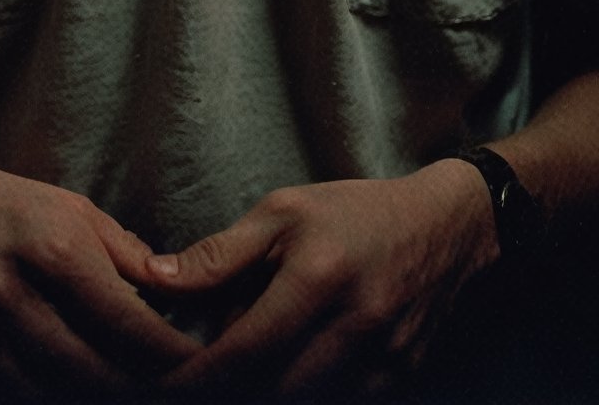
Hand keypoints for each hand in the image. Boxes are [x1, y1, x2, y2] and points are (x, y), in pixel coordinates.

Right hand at [0, 139, 199, 395]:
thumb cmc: (3, 199)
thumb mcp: (72, 207)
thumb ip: (124, 252)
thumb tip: (171, 288)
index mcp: (55, 247)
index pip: (124, 319)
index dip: (166, 353)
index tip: (198, 366)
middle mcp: (18, 293)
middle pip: (89, 372)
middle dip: (134, 390)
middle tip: (175, 394)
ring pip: (51, 392)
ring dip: (94, 398)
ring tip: (130, 396)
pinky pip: (17, 390)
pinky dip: (52, 397)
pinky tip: (80, 394)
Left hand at [143, 165, 498, 396]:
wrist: (444, 228)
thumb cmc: (353, 214)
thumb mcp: (282, 213)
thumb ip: (219, 255)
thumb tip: (154, 278)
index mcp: (319, 276)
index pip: (245, 349)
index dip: (198, 378)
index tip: (161, 387)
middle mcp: (355, 325)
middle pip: (273, 391)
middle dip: (231, 391)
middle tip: (199, 380)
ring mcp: (383, 362)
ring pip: (305, 404)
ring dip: (267, 393)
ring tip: (245, 368)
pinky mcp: (398, 383)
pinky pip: (339, 404)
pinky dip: (305, 395)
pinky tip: (288, 370)